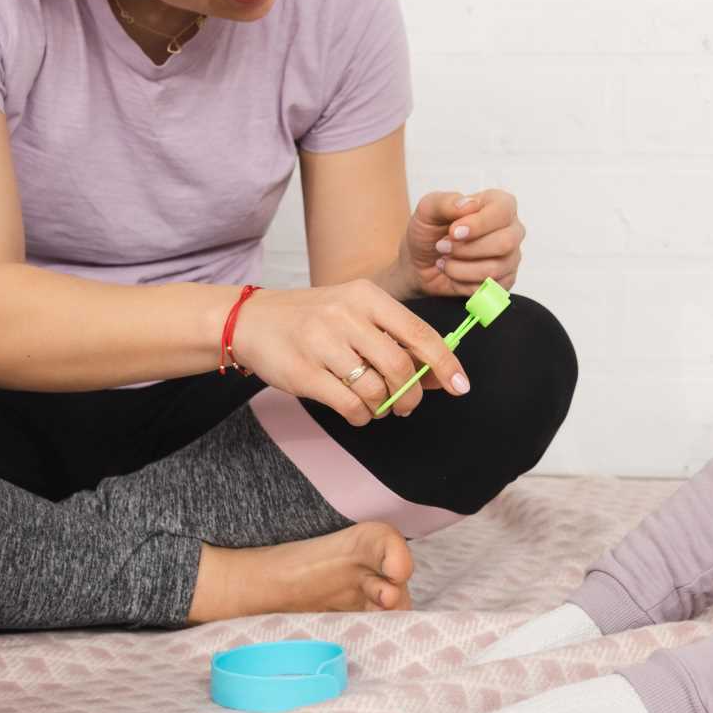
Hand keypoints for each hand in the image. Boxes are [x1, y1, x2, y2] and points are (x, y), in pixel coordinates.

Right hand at [227, 280, 469, 423]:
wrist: (251, 320)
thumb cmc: (313, 319)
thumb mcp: (356, 314)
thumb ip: (396, 339)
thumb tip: (440, 373)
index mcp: (366, 296)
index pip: (418, 332)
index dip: (445, 363)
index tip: (461, 386)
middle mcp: (345, 315)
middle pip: (400, 366)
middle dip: (411, 395)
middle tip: (407, 404)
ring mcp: (322, 343)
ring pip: (375, 390)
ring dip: (383, 407)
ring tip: (376, 405)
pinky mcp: (303, 372)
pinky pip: (349, 405)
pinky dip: (361, 416)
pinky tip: (357, 411)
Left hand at [399, 189, 524, 298]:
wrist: (420, 263)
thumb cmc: (429, 231)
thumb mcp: (428, 209)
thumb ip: (445, 202)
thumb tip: (469, 205)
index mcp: (499, 203)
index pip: (503, 211)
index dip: (478, 224)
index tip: (453, 232)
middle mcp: (512, 229)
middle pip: (505, 243)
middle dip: (467, 249)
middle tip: (442, 247)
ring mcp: (511, 257)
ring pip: (495, 269)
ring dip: (460, 268)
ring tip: (443, 261)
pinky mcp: (504, 281)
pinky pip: (489, 288)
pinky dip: (463, 283)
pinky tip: (452, 273)